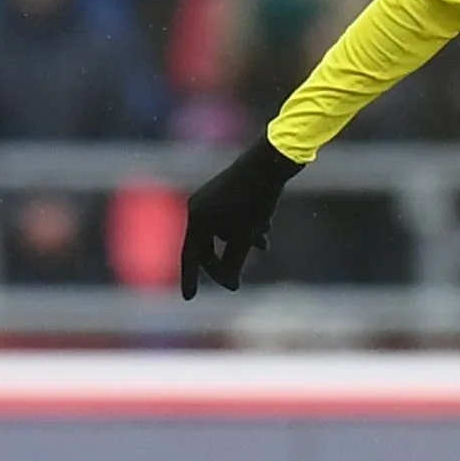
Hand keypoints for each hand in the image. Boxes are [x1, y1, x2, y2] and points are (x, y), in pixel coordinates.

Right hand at [179, 139, 301, 298]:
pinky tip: (265, 229)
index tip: (189, 298)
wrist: (269, 162)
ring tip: (264, 245)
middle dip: (224, 261)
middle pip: (207, 245)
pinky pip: (231, 218)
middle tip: (236, 280)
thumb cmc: (256, 201)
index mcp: (197, 219)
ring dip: (241, 242)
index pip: (191, 256)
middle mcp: (199, 207)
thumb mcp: (245, 237)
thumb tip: (229, 284)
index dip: (191, 279)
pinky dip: (246, 228)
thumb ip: (234, 263)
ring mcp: (211, 198)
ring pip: (224, 231)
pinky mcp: (227, 191)